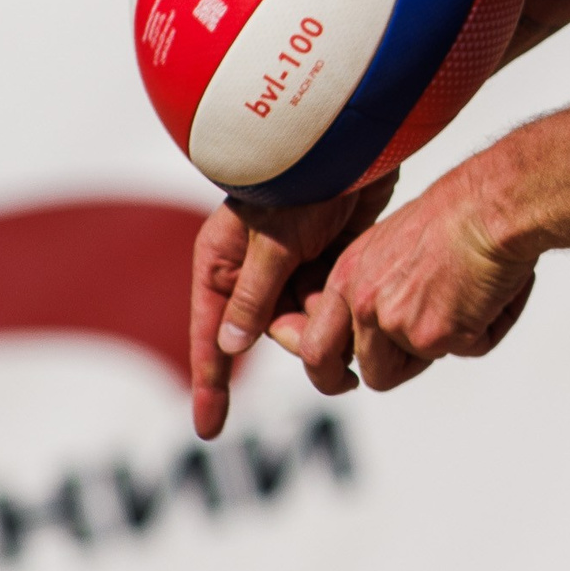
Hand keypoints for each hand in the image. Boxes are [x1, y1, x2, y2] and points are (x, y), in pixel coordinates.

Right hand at [186, 175, 394, 438]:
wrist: (355, 139)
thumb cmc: (303, 178)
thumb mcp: (276, 238)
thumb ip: (255, 293)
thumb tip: (231, 348)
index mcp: (221, 259)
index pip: (212, 334)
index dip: (211, 384)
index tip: (208, 430)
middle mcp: (250, 267)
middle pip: (268, 331)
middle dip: (301, 334)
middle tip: (329, 311)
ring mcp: (290, 264)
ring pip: (305, 319)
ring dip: (328, 316)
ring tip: (346, 282)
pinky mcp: (326, 258)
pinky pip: (329, 301)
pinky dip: (343, 303)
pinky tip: (361, 286)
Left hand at [293, 169, 538, 393]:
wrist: (491, 203)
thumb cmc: (458, 210)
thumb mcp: (395, 245)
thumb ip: (382, 287)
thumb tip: (394, 324)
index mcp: (349, 278)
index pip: (319, 346)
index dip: (332, 370)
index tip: (349, 377)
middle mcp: (364, 304)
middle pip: (371, 371)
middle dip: (394, 371)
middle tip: (426, 348)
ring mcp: (397, 323)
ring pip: (426, 360)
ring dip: (452, 340)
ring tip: (476, 291)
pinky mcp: (435, 336)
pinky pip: (471, 348)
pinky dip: (491, 326)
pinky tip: (498, 288)